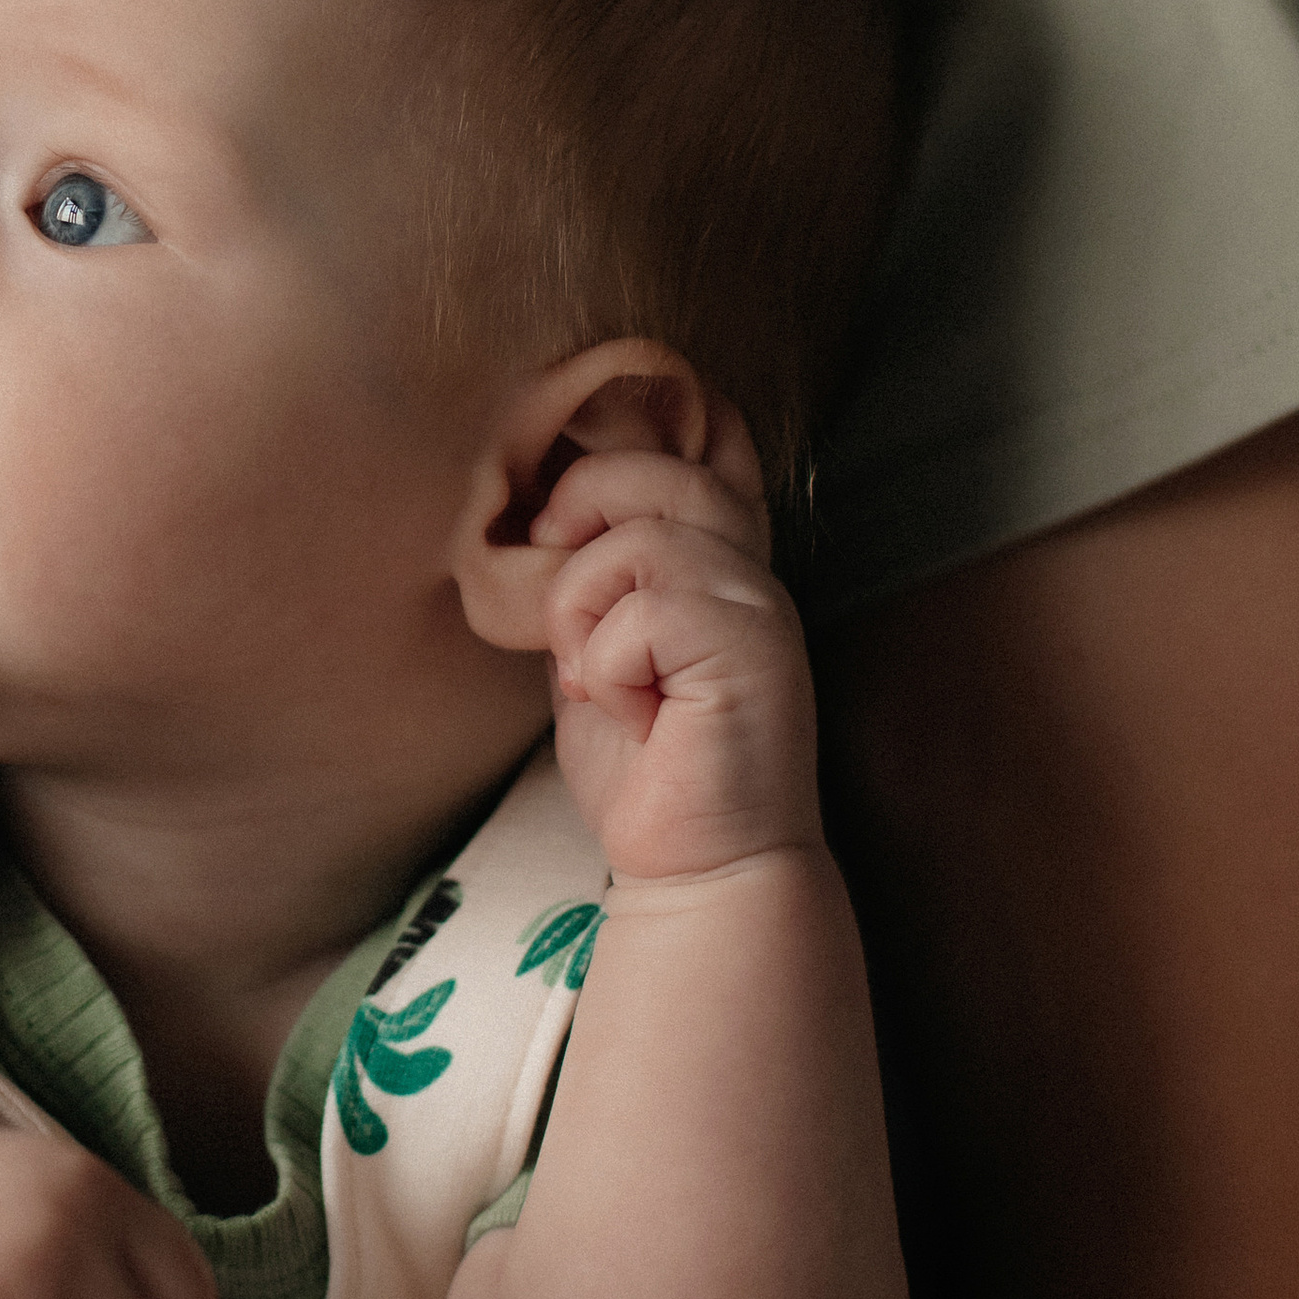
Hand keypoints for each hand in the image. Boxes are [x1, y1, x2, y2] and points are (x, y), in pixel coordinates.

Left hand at [530, 445, 823, 879]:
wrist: (700, 866)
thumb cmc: (644, 763)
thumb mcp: (596, 642)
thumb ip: (588, 571)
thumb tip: (539, 505)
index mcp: (718, 553)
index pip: (705, 432)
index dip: (630, 439)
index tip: (566, 514)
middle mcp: (750, 564)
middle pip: (655, 463)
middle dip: (577, 518)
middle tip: (563, 609)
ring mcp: (759, 603)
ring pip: (639, 536)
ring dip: (582, 612)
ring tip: (601, 680)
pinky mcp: (753, 649)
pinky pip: (646, 609)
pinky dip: (608, 666)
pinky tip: (633, 714)